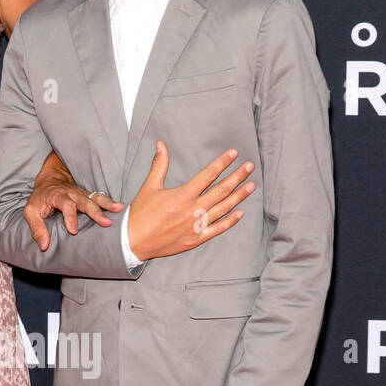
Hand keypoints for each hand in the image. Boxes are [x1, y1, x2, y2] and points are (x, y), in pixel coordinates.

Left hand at [24, 151, 121, 250]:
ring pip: (94, 198)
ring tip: (118, 209)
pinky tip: (120, 207)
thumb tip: (44, 246)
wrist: (50, 180)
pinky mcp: (88, 196)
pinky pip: (99, 198)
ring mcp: (81, 194)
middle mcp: (71, 194)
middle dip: (95, 212)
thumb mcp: (31, 212)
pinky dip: (110, 202)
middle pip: (84, 201)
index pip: (65, 205)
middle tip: (105, 223)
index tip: (73, 231)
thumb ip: (36, 228)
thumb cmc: (39, 198)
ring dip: (107, 204)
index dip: (69, 217)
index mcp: (57, 196)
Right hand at [127, 143, 254, 260]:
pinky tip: (240, 213)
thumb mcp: (149, 186)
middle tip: (250, 167)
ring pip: (223, 208)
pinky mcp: (196, 238)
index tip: (233, 154)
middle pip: (221, 190)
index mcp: (182, 195)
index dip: (222, 163)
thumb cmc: (140, 213)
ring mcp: (196, 225)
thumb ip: (159, 165)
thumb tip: (161, 145)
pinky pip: (218, 229)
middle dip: (237, 177)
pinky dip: (230, 221)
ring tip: (251, 186)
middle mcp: (193, 209)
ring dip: (239, 196)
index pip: (207, 175)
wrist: (134, 240)